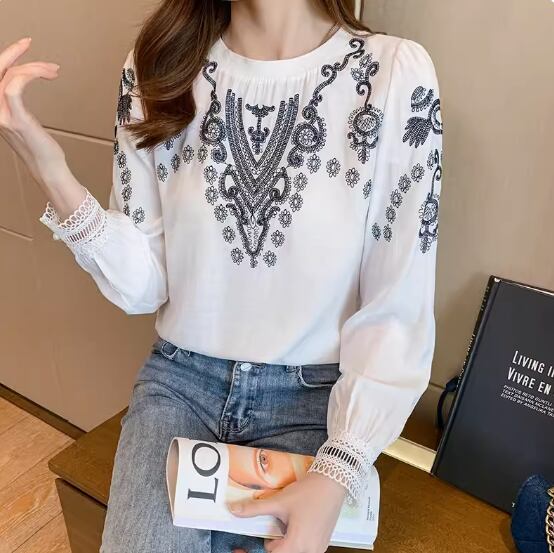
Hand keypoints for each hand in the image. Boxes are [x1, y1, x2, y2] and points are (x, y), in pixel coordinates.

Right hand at [0, 36, 66, 184]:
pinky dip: (29, 76)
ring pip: (7, 77)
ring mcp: (2, 116)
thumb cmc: (41, 148)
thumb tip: (21, 81)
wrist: (49, 170)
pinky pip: (14, 89)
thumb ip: (16, 103)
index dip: (5, 57)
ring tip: (52, 70)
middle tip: (29, 43)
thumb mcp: (25, 121)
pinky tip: (45, 75)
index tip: (23, 46)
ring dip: (31, 67)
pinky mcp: (17, 121)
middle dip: (11, 53)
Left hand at [229, 471, 346, 552]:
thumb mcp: (279, 501)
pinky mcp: (323, 543)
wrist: (333, 483)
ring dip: (287, 543)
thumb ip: (254, 509)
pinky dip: (298, 541)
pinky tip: (301, 523)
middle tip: (278, 526)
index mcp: (297, 544)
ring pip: (294, 551)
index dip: (262, 546)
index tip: (253, 541)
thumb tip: (232, 510)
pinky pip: (305, 549)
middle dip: (276, 544)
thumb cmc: (307, 492)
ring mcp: (318, 549)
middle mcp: (309, 552)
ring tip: (290, 522)